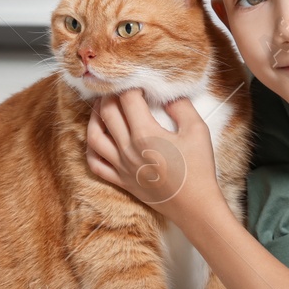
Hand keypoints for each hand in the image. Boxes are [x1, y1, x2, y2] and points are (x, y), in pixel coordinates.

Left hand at [84, 88, 219, 221]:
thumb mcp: (197, 130)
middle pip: (108, 112)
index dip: (131, 85)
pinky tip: (97, 138)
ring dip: (95, 117)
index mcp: (145, 134)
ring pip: (94, 136)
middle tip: (118, 88)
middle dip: (110, 95)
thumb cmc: (198, 168)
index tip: (139, 82)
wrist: (195, 206)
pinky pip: (95, 163)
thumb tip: (168, 95)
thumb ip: (181, 107)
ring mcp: (121, 166)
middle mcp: (128, 149)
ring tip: (102, 107)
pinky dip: (90, 148)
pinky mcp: (121, 180)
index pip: (127, 99)